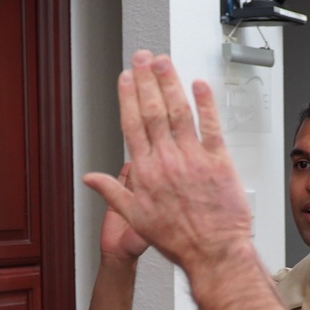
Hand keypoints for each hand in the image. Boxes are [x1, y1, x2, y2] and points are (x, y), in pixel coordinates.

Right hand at [82, 50, 250, 269]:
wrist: (212, 252)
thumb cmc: (178, 240)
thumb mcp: (135, 219)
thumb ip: (112, 193)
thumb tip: (90, 179)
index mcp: (145, 172)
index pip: (132, 125)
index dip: (128, 97)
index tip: (126, 78)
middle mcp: (167, 160)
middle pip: (152, 111)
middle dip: (146, 80)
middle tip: (143, 58)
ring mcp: (193, 158)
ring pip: (179, 112)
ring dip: (170, 83)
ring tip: (164, 62)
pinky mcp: (219, 162)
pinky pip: (211, 126)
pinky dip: (205, 103)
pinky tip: (200, 85)